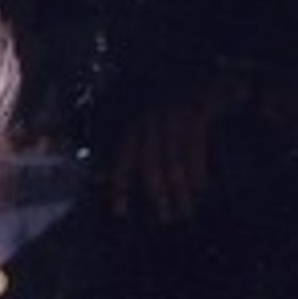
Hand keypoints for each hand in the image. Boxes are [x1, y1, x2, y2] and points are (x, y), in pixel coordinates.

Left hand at [109, 99, 210, 223]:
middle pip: (151, 167)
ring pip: (174, 161)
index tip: (120, 213)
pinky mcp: (195, 112)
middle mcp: (148, 122)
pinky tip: (200, 188)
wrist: (194, 78)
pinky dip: (198, 170)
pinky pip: (195, 148)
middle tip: (165, 220)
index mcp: (131, 128)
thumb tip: (98, 179)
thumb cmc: (163, 113)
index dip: (120, 188)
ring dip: (180, 190)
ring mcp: (172, 117)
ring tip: (185, 210)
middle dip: (157, 197)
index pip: (122, 162)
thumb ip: (121, 155)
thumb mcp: (139, 129)